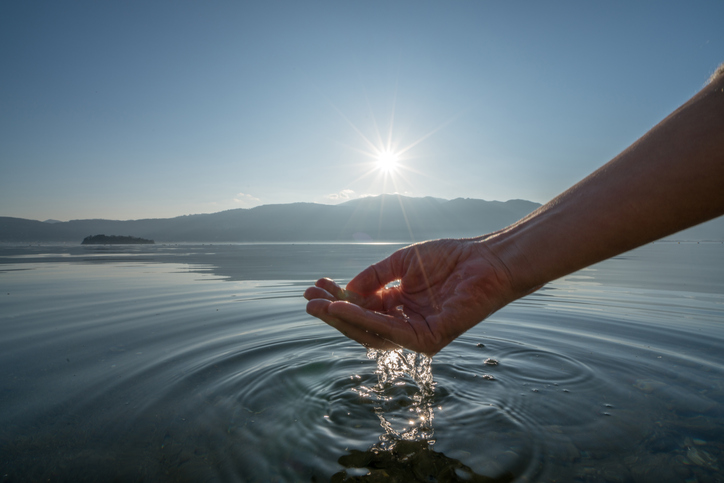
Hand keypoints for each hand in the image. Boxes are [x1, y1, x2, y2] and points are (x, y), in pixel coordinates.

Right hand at [304, 238, 523, 355]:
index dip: (337, 298)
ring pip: (370, 333)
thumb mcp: (401, 262)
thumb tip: (345, 289)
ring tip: (318, 304)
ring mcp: (416, 334)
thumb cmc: (451, 258)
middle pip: (361, 324)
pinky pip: (389, 332)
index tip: (314, 286)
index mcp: (400, 306)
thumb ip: (374, 276)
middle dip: (332, 312)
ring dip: (341, 318)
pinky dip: (363, 319)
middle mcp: (406, 323)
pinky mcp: (428, 340)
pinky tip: (342, 306)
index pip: (361, 307)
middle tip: (307, 299)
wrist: (487, 259)